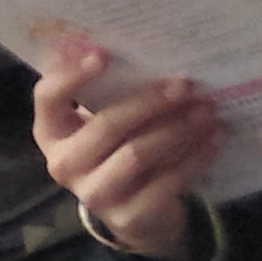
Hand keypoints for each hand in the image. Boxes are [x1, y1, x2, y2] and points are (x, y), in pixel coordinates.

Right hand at [30, 34, 222, 260]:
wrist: (133, 213)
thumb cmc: (116, 150)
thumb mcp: (102, 121)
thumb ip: (109, 91)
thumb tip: (138, 44)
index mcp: (51, 132)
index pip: (48, 98)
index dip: (72, 76)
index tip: (104, 54)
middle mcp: (64, 164)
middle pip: (107, 126)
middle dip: (150, 102)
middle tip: (187, 84)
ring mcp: (94, 195)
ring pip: (139, 154)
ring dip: (179, 128)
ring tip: (207, 109)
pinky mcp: (129, 216)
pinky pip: (168, 181)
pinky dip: (195, 156)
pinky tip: (214, 138)